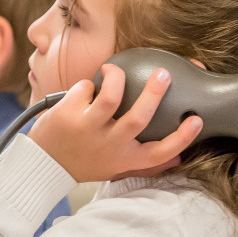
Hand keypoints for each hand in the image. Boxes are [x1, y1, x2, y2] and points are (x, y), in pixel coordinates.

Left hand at [28, 64, 200, 183]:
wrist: (42, 165)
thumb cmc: (83, 161)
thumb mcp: (114, 166)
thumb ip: (142, 161)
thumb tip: (178, 160)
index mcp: (124, 158)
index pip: (159, 152)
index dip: (182, 137)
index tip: (196, 119)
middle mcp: (109, 145)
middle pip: (138, 117)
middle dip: (154, 93)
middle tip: (163, 74)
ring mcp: (87, 130)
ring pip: (111, 96)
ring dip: (116, 76)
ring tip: (115, 70)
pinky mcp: (67, 115)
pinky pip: (86, 88)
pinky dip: (88, 85)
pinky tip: (86, 90)